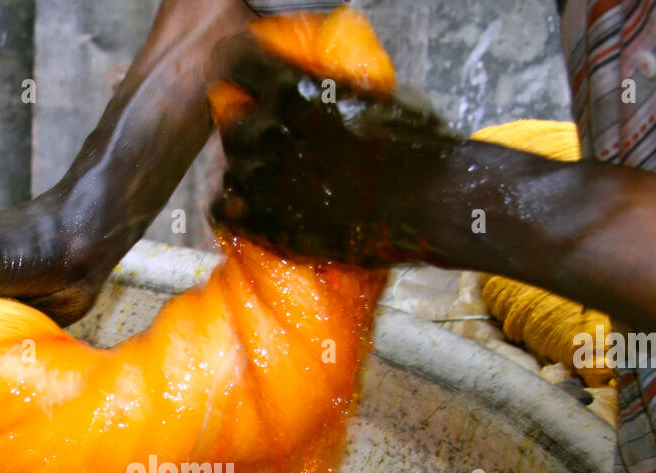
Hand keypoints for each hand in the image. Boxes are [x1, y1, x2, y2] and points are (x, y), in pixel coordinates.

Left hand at [211, 36, 464, 268]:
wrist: (429, 204)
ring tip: (278, 182)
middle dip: (248, 127)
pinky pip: (227, 211)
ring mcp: (266, 182)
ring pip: (231, 169)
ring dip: (247, 171)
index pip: (235, 63)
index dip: (236, 69)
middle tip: (274, 141)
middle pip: (231, 122)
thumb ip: (332, 87)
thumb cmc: (415, 147)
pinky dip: (238, 209)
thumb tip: (324, 83)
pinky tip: (258, 210)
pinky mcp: (269, 225)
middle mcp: (270, 132)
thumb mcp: (374, 93)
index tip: (240, 80)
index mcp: (293, 90)